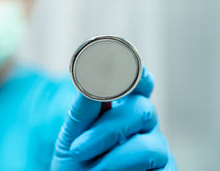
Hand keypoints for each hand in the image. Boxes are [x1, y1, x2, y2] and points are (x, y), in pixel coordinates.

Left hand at [51, 67, 176, 169]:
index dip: (139, 76)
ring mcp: (158, 149)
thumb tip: (92, 74)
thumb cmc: (76, 159)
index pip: (139, 84)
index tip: (135, 70)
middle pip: (143, 110)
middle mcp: (144, 125)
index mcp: (123, 107)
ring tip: (91, 169)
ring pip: (149, 146)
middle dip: (108, 129)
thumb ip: (84, 107)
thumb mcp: (73, 132)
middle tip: (77, 148)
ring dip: (114, 159)